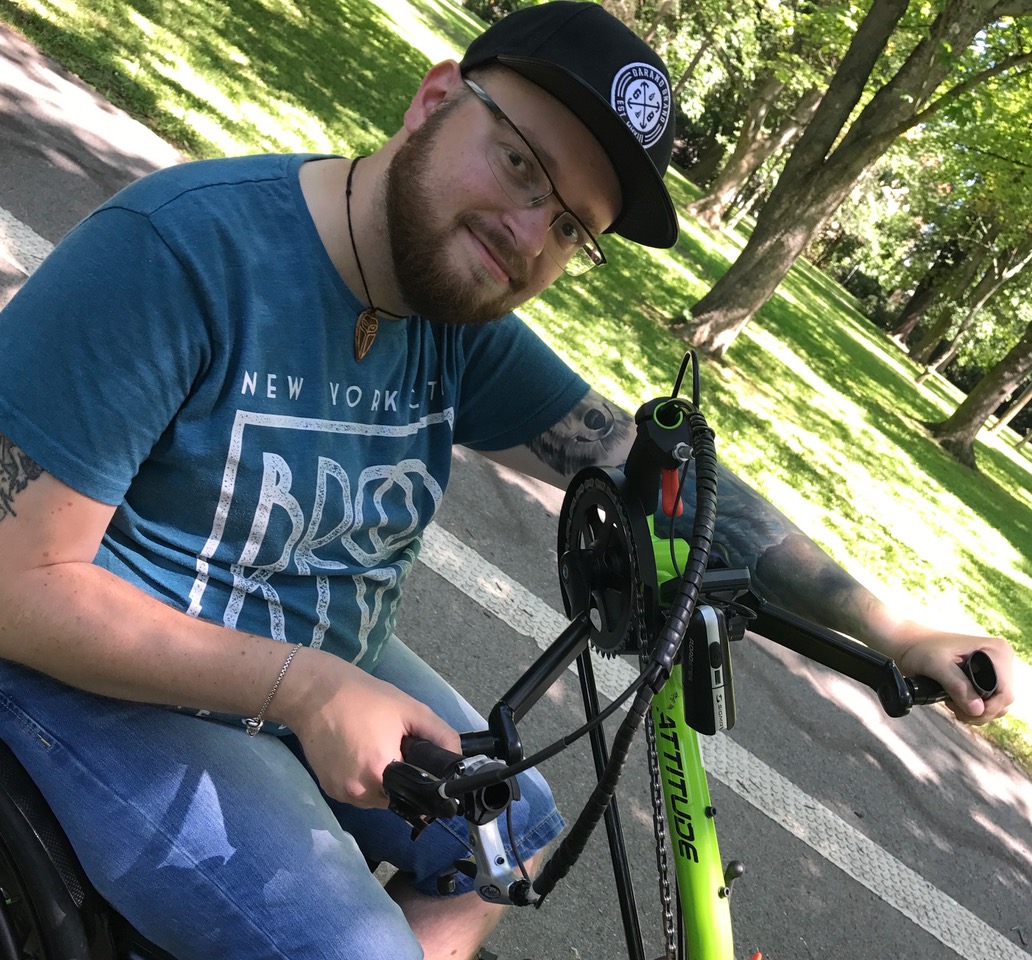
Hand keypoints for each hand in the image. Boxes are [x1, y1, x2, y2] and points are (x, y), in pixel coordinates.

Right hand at [276, 648, 460, 807]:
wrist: (314, 692)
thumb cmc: (364, 697)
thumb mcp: (410, 710)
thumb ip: (441, 735)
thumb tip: (459, 759)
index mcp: (380, 774)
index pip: (415, 797)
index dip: (424, 785)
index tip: (425, 771)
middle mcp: (358, 792)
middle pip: (395, 799)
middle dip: (402, 779)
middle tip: (396, 748)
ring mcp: (341, 793)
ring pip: (375, 798)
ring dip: (383, 781)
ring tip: (377, 746)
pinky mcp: (328, 789)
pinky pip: (356, 792)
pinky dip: (363, 778)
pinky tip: (360, 752)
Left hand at [893, 624, 1015, 724]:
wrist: (911, 646)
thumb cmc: (921, 649)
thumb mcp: (936, 666)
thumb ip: (957, 686)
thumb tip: (978, 710)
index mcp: (997, 651)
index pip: (1005, 693)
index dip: (987, 707)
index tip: (961, 708)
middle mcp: (1002, 660)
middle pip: (1003, 702)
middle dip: (978, 711)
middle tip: (952, 704)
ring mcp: (997, 671)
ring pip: (997, 706)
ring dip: (974, 712)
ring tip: (951, 702)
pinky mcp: (988, 680)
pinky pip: (990, 704)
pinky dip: (973, 709)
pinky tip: (955, 701)